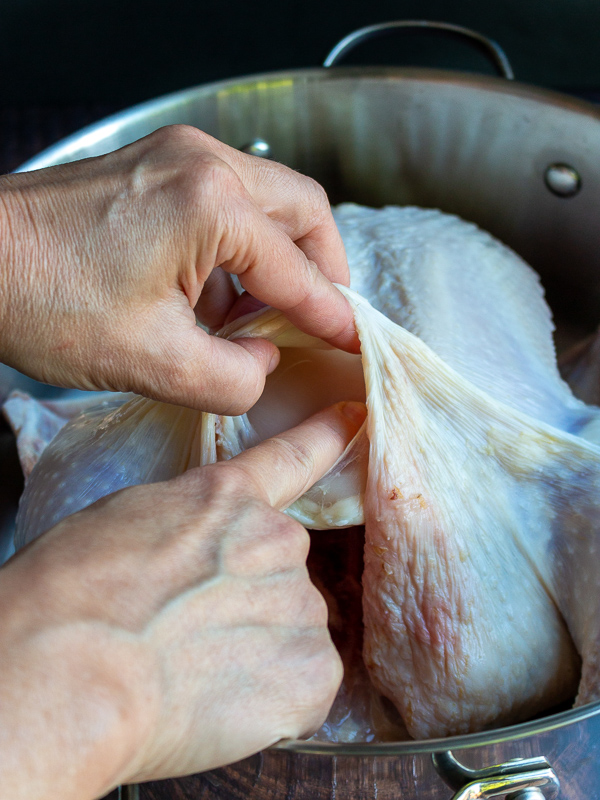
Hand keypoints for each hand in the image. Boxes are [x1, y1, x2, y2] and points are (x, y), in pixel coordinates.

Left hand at [0, 125, 356, 413]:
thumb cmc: (45, 302)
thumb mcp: (152, 363)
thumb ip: (234, 378)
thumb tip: (264, 363)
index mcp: (212, 205)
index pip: (299, 271)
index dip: (333, 315)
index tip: (359, 341)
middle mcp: (205, 162)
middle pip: (303, 210)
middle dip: (324, 267)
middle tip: (323, 318)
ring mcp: (178, 155)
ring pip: (268, 200)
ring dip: (280, 256)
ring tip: (263, 314)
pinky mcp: (156, 166)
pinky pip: (227, 200)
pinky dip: (240, 246)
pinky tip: (217, 294)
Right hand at [0, 400, 365, 798]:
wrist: (73, 669)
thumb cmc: (70, 597)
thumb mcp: (126, 524)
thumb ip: (185, 529)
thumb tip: (193, 559)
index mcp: (226, 499)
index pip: (294, 456)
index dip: (327, 435)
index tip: (356, 415)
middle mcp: (277, 540)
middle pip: (283, 574)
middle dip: (250, 603)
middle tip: (191, 636)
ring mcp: (300, 602)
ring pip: (292, 634)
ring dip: (258, 656)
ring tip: (195, 676)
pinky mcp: (312, 670)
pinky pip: (304, 689)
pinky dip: (274, 705)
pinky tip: (222, 706)